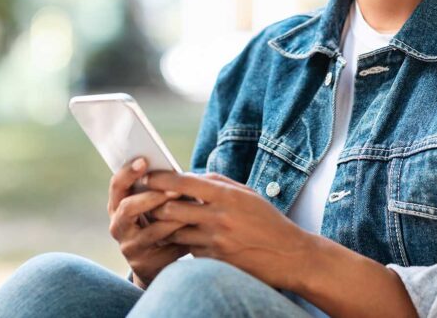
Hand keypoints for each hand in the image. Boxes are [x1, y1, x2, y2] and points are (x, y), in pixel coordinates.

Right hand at [107, 156, 190, 287]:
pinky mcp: (144, 265)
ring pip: (153, 230)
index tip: (144, 160)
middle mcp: (118, 226)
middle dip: (154, 196)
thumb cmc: (159, 222)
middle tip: (176, 189)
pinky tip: (197, 230)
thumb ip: (157, 190)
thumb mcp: (153, 205)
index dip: (128, 172)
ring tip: (194, 209)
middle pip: (128, 207)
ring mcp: (129, 247)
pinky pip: (167, 249)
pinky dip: (183, 237)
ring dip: (175, 218)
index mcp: (117, 205)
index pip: (117, 185)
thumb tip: (177, 171)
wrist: (157, 262)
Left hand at [143, 170, 315, 290]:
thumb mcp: (246, 194)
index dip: (161, 179)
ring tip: (165, 220)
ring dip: (167, 226)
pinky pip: (189, 250)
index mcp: (227, 195)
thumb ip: (217, 183)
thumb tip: (189, 175)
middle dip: (155, 205)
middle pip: (170, 208)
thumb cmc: (267, 220)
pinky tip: (191, 239)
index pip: (184, 182)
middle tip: (147, 201)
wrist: (289, 255)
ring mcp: (215, 241)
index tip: (148, 177)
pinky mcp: (214, 261)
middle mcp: (219, 217)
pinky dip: (186, 244)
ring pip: (175, 231)